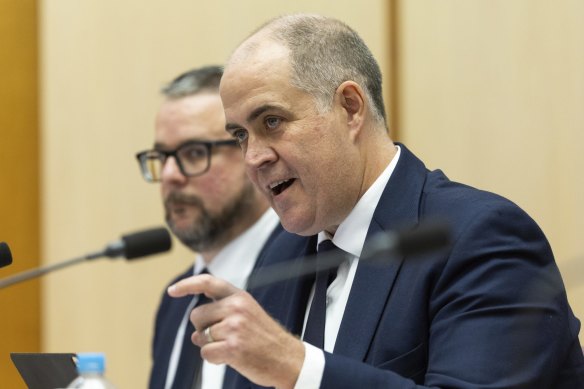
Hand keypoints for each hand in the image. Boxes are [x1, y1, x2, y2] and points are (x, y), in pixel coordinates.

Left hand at [168, 274, 304, 388]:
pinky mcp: (232, 347)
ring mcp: (235, 327)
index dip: (187, 285)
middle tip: (225, 337)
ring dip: (211, 346)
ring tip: (233, 347)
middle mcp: (237, 307)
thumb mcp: (249, 313)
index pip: (208, 282)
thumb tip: (195, 329)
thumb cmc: (265, 338)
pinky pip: (206, 353)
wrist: (287, 359)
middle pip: (197, 316)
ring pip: (200, 336)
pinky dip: (214, 358)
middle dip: (203, 329)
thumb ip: (223, 311)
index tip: (172, 290)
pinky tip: (232, 357)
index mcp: (240, 296)